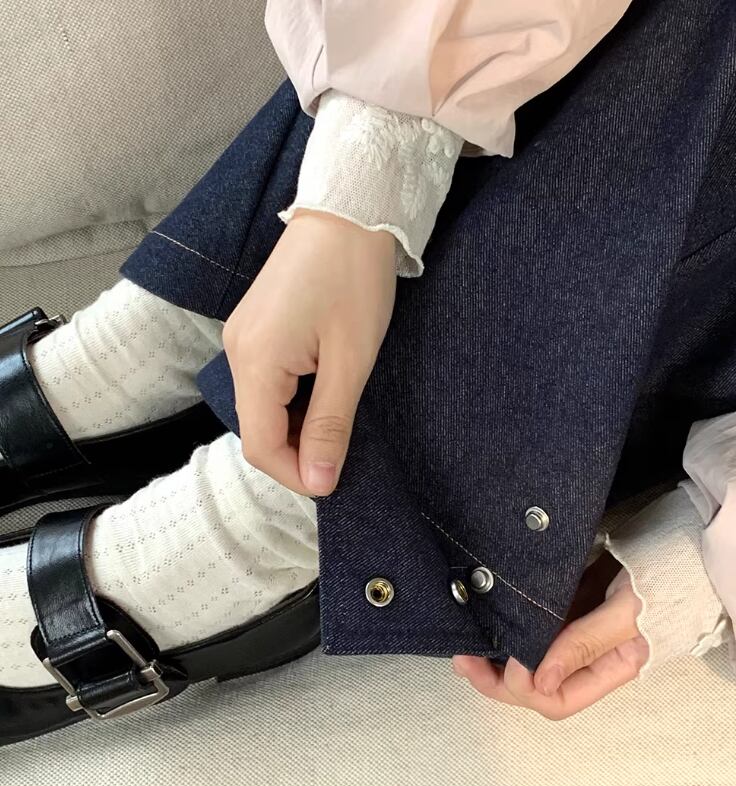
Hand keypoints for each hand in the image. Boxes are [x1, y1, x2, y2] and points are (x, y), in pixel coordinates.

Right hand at [224, 210, 395, 495]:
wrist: (349, 211)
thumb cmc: (355, 279)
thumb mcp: (351, 360)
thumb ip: (330, 424)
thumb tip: (317, 481)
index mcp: (256, 361)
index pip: (259, 445)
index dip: (295, 473)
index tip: (335, 480)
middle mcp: (237, 351)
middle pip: (256, 429)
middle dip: (297, 452)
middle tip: (344, 449)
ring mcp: (242, 337)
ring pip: (262, 408)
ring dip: (297, 426)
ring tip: (340, 418)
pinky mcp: (255, 328)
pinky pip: (267, 383)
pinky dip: (293, 401)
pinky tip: (325, 391)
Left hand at [452, 560, 648, 719]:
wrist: (678, 541)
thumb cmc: (663, 580)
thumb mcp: (626, 613)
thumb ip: (585, 644)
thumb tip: (540, 680)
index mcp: (608, 670)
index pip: (557, 699)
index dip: (525, 685)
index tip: (511, 654)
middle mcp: (587, 660)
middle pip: (534, 687)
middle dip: (496, 679)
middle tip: (465, 659)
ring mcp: (573, 633)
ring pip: (526, 661)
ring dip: (495, 657)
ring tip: (466, 646)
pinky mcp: (565, 607)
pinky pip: (530, 629)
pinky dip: (507, 628)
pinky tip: (486, 622)